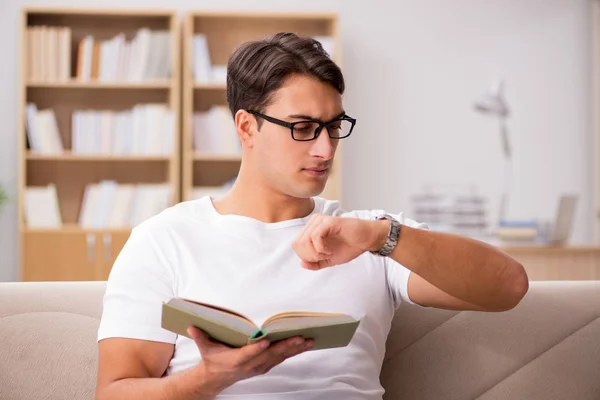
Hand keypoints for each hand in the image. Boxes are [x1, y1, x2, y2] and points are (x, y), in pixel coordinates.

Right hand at [187, 327, 313, 394]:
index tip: (266, 340)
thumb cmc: (212, 359)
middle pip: (270, 355)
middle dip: (286, 346)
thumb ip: (200, 336)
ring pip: (280, 357)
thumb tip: (192, 325)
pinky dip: (294, 351)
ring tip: (310, 340)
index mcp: (236, 360)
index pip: (248, 354)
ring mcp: (259, 366)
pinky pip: (282, 358)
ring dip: (295, 349)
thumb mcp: (204, 348)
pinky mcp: (265, 365)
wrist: (216, 378)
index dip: (257, 348)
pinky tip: (305, 344)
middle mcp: (250, 365)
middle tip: (301, 337)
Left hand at [292, 214, 388, 269]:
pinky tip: (330, 251)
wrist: (366, 239)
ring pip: (304, 240)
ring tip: (328, 254)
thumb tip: (302, 264)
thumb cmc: (349, 246)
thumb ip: (315, 263)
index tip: (321, 258)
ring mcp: (321, 220)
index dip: (306, 256)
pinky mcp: (329, 221)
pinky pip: (315, 237)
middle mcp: (314, 222)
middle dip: (310, 256)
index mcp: (311, 229)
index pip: (296, 244)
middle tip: (324, 257)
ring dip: (316, 253)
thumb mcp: (329, 260)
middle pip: (297, 243)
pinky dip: (321, 248)